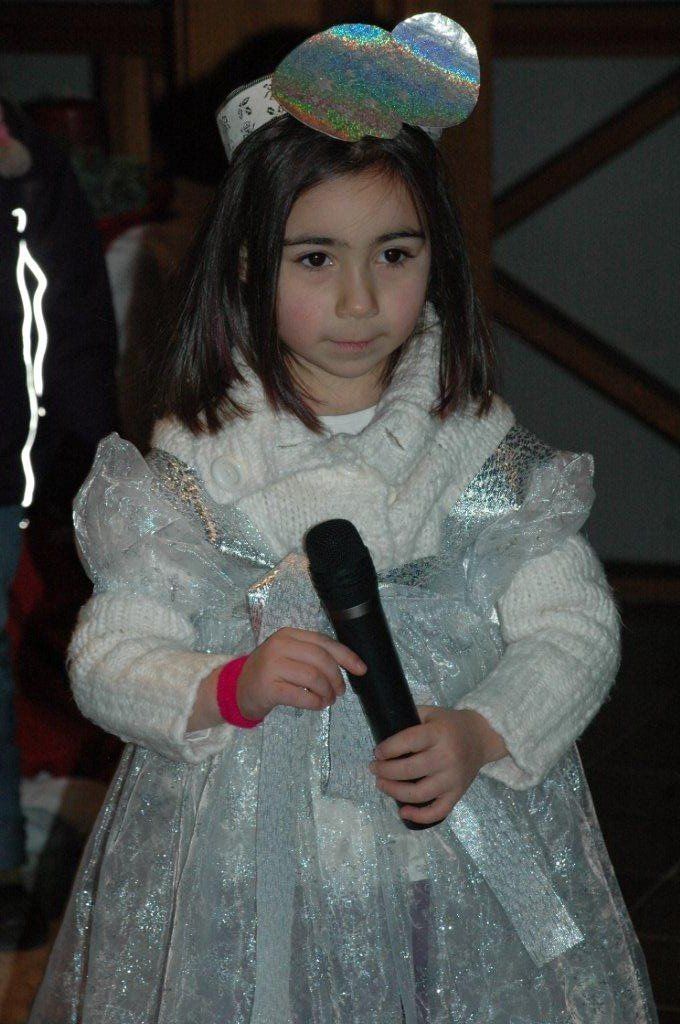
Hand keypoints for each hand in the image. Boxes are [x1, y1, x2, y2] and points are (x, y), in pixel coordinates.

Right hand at [236, 626, 366, 720]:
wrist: (238, 688)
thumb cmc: (270, 672)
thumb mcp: (289, 655)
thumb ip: (313, 655)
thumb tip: (349, 665)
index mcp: (288, 634)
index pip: (323, 642)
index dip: (346, 656)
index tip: (361, 669)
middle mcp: (279, 646)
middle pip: (321, 659)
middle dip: (337, 678)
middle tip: (339, 692)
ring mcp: (272, 666)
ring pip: (314, 678)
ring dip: (326, 692)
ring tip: (327, 700)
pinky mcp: (268, 687)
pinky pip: (301, 695)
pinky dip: (315, 702)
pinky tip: (316, 705)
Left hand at [368, 707, 507, 825]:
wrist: (481, 738)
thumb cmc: (450, 724)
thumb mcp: (431, 712)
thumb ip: (409, 718)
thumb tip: (383, 730)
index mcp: (439, 734)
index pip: (408, 742)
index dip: (388, 749)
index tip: (377, 753)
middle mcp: (447, 757)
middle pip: (409, 770)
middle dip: (385, 771)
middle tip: (374, 768)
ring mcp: (453, 778)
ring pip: (419, 793)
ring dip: (394, 791)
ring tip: (381, 784)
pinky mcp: (457, 794)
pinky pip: (438, 812)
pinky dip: (419, 816)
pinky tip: (403, 811)